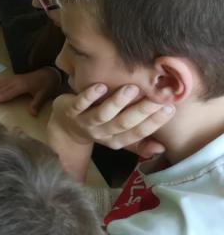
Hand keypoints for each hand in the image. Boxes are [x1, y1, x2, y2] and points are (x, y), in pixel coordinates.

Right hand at [0, 67, 60, 115]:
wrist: (49, 73)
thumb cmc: (47, 84)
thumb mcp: (43, 94)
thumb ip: (36, 103)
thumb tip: (31, 114)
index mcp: (21, 86)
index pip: (5, 94)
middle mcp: (15, 82)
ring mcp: (13, 79)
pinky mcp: (14, 78)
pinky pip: (1, 82)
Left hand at [48, 84, 173, 152]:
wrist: (64, 127)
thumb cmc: (99, 127)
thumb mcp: (118, 137)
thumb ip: (139, 141)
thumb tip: (162, 148)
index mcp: (116, 140)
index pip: (138, 133)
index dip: (154, 122)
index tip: (170, 107)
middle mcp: (101, 133)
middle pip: (123, 123)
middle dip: (142, 111)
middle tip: (158, 97)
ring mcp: (85, 122)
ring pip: (102, 114)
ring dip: (117, 102)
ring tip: (131, 88)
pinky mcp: (70, 110)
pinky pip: (80, 104)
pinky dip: (90, 96)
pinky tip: (100, 87)